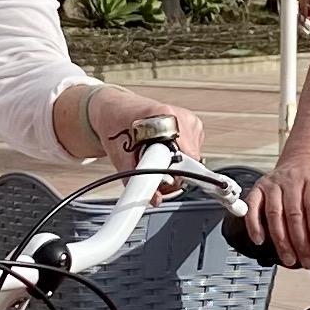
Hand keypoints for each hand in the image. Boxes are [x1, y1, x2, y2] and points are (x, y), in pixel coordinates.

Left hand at [83, 87, 207, 172]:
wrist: (114, 110)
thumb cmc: (116, 127)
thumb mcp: (120, 157)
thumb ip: (136, 180)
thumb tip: (154, 198)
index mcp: (163, 117)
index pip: (182, 154)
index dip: (173, 173)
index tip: (164, 183)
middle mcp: (179, 115)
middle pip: (190, 157)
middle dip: (173, 172)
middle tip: (153, 172)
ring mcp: (188, 118)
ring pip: (194, 156)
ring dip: (176, 166)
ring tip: (155, 157)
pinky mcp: (192, 123)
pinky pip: (194, 150)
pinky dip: (180, 157)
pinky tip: (164, 150)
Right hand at [244, 151, 309, 268]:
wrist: (304, 160)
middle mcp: (293, 179)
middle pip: (294, 215)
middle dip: (300, 243)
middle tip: (307, 260)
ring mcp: (274, 183)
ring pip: (274, 215)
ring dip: (281, 241)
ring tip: (289, 258)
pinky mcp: (260, 188)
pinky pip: (253, 207)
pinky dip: (254, 225)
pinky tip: (260, 241)